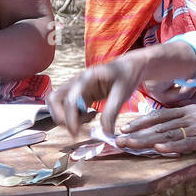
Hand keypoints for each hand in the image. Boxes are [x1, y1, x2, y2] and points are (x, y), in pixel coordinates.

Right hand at [48, 42, 195, 134]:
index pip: (68, 96)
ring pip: (58, 99)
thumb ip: (112, 110)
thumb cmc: (132, 74)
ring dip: (62, 115)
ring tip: (77, 128)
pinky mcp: (84, 90)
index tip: (76, 130)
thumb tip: (105, 132)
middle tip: (73, 132)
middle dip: (60, 116)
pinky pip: (68, 102)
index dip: (69, 115)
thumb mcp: (125, 91)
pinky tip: (84, 122)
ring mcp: (80, 84)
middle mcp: (80, 78)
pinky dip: (70, 113)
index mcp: (89, 76)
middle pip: (56, 97)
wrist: (138, 62)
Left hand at [117, 103, 195, 154]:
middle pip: (158, 126)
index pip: (160, 115)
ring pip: (167, 135)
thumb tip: (176, 130)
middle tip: (118, 140)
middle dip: (137, 133)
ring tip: (130, 145)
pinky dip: (172, 147)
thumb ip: (191, 121)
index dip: (141, 121)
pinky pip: (187, 143)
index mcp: (189, 111)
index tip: (125, 127)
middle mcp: (189, 117)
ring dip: (146, 141)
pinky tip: (158, 150)